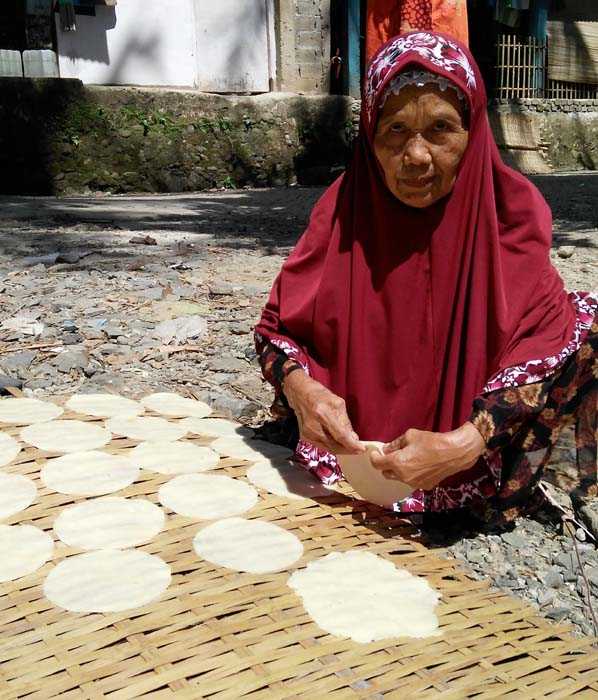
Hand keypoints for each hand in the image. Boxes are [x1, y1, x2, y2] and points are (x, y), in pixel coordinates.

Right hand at [283, 371, 364, 454]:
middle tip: (358, 449)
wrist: (300, 393)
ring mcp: (307, 432)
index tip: (361, 449)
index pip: (340, 435)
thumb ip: (345, 422)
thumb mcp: (338, 403)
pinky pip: (322, 446)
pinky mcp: (304, 436)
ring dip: (341, 449)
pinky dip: (332, 446)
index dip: (352, 445)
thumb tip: (353, 438)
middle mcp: (313, 425)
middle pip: (334, 445)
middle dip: (348, 449)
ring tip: (350, 446)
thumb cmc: (319, 395)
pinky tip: (338, 443)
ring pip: (329, 448)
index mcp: (322, 413)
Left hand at [369, 423, 485, 490]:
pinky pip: (412, 481)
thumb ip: (395, 444)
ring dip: (399, 470)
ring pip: (399, 478)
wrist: (454, 453)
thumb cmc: (432, 442)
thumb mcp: (410, 436)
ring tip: (408, 459)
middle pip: (386, 473)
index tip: (375, 453)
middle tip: (391, 455)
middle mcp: (404, 476)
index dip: (374, 458)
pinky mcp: (424, 486)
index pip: (377, 464)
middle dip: (386, 465)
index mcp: (398, 463)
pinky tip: (419, 465)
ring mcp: (414, 483)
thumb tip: (386, 448)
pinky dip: (411, 474)